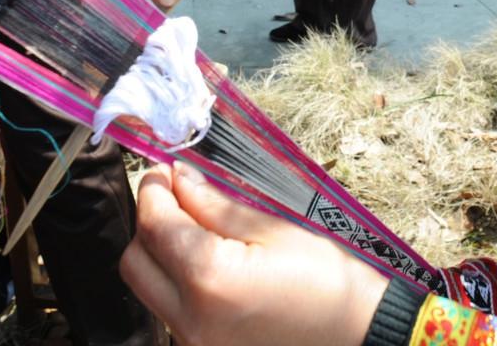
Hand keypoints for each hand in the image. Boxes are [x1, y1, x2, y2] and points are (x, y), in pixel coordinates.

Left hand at [120, 164, 388, 345]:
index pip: (155, 225)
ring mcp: (194, 343)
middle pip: (136, 262)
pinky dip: (177, 279)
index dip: (154, 189)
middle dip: (151, 222)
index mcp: (210, 280)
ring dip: (162, 252)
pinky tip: (210, 260)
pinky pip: (170, 309)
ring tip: (199, 226)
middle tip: (179, 195)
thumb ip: (216, 204)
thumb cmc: (328, 280)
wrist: (360, 336)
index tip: (165, 167)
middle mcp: (190, 320)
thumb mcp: (274, 229)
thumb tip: (180, 178)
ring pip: (148, 288)